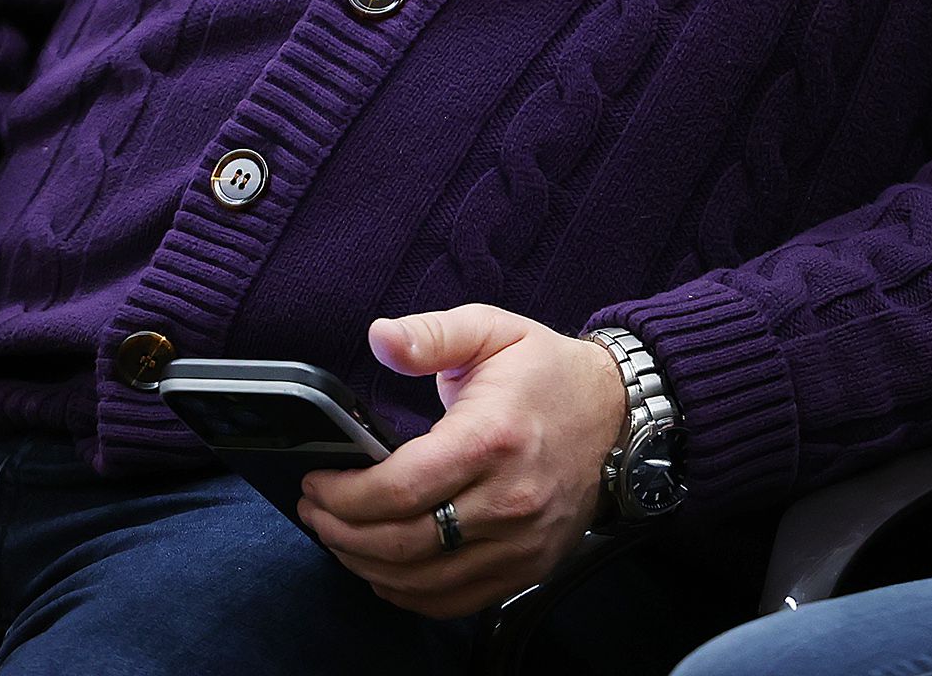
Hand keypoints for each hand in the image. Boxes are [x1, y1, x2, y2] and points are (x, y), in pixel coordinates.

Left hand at [297, 305, 628, 617]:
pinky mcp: (528, 566)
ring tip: (337, 536)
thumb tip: (379, 337)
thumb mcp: (491, 331)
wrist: (616, 414)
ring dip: (364, 565)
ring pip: (421, 580)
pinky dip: (406, 592)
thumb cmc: (547, 373)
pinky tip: (382, 568)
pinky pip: (453, 600)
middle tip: (315, 510)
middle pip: (401, 543)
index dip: (344, 494)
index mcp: (492, 438)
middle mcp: (509, 499)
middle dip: (340, 532)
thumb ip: (431, 334)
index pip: (399, 489)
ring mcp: (521, 542)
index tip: (318, 481)